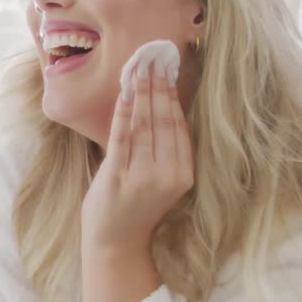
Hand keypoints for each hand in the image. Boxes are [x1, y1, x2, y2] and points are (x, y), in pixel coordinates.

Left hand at [81, 59, 193, 253]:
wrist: (117, 241)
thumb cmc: (137, 207)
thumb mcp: (162, 179)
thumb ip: (164, 149)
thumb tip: (161, 104)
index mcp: (184, 174)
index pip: (179, 127)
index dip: (173, 97)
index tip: (169, 71)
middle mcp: (167, 175)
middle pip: (163, 121)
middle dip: (158, 87)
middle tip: (153, 60)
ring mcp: (142, 176)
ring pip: (144, 125)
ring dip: (141, 93)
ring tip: (139, 69)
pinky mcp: (118, 176)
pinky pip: (121, 136)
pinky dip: (122, 111)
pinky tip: (123, 92)